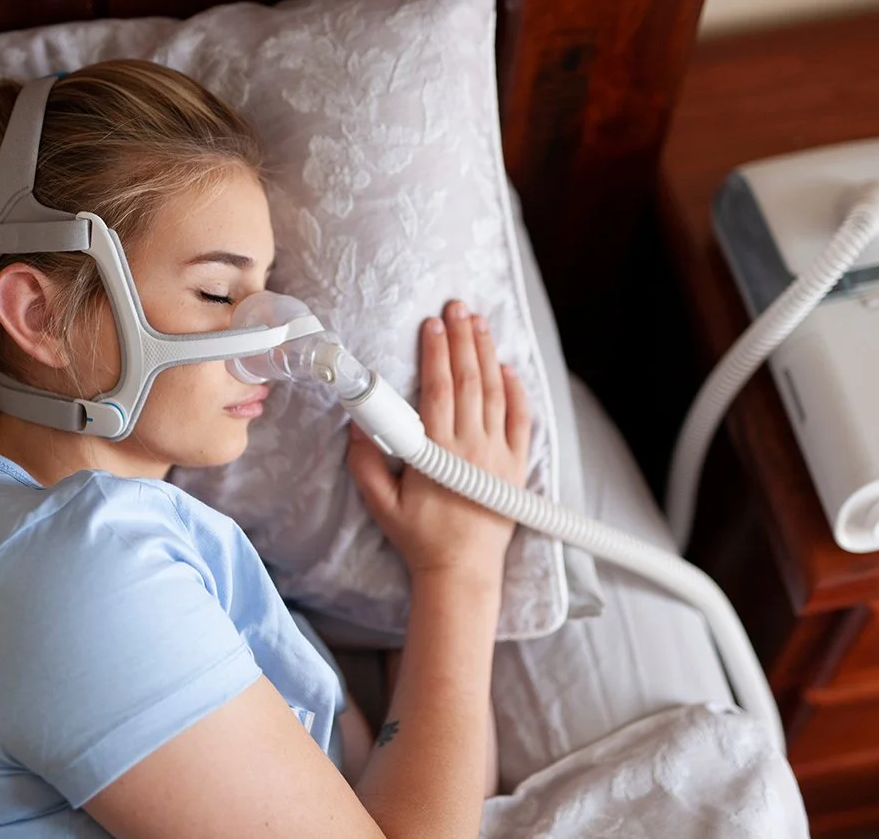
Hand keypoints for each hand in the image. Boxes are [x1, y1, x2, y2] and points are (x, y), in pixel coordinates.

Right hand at [346, 300, 531, 583]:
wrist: (462, 571)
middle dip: (462, 339)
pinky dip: (517, 390)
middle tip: (456, 307)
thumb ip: (365, 463)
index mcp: (439, 452)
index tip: (431, 325)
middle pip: (469, 380)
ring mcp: (499, 454)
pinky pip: (521, 420)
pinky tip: (508, 367)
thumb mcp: (381, 504)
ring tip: (478, 322)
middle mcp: (473, 447)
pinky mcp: (517, 466)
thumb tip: (356, 424)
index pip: (439, 389)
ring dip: (487, 353)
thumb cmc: (419, 538)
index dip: (435, 353)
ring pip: (496, 392)